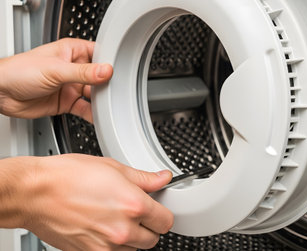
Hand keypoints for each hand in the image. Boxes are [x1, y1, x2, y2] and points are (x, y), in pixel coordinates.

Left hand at [0, 38, 112, 121]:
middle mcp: (73, 68)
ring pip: (94, 93)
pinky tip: (99, 116)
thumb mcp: (56, 70)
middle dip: (108, 84)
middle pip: (99, 76)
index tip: (122, 72)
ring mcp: (70, 86)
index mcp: (72, 51)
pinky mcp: (66, 102)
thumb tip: (106, 71)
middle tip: (117, 92)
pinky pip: (85, 108)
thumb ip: (83, 72)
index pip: (99, 54)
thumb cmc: (18, 71)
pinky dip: (93, 113)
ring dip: (101, 100)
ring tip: (110, 106)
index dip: (110, 62)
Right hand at [0, 154, 173, 250]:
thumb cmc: (68, 177)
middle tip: (136, 212)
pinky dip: (112, 246)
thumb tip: (163, 178)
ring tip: (115, 218)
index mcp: (133, 205)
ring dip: (131, 238)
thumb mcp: (113, 167)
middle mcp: (122, 230)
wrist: (35, 193)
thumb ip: (144, 178)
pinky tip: (102, 228)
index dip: (163, 213)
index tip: (157, 208)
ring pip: (134, 249)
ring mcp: (106, 246)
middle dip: (148, 226)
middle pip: (153, 239)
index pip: (166, 221)